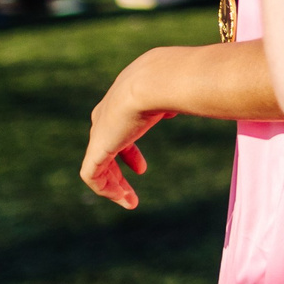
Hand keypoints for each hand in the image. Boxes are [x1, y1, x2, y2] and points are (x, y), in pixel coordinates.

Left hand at [79, 52, 173, 208]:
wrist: (153, 83)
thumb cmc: (172, 84)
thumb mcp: (175, 92)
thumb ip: (177, 101)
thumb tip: (191, 101)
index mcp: (121, 103)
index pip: (118, 131)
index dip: (128, 153)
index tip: (141, 169)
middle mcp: (105, 117)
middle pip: (105, 148)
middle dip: (117, 171)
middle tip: (130, 191)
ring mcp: (100, 132)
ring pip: (97, 164)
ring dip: (112, 185)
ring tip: (128, 201)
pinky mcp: (98, 148)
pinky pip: (92, 175)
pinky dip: (105, 189)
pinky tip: (122, 198)